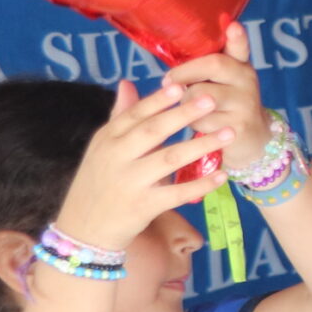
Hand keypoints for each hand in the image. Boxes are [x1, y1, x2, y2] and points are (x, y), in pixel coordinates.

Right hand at [52, 83, 234, 252]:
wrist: (83, 229)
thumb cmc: (98, 182)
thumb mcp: (102, 147)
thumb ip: (120, 116)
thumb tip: (128, 82)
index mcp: (107, 139)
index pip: (135, 114)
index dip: (159, 100)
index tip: (182, 85)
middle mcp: (117, 157)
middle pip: (153, 131)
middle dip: (183, 115)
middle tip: (211, 100)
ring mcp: (130, 182)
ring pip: (170, 159)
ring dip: (201, 145)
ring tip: (229, 133)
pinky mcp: (144, 206)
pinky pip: (178, 193)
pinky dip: (201, 184)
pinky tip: (222, 175)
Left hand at [162, 24, 274, 172]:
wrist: (251, 140)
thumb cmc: (225, 105)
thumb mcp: (220, 82)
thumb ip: (203, 66)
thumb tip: (173, 50)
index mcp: (239, 65)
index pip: (239, 47)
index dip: (236, 36)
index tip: (232, 24)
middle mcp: (247, 80)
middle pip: (214, 65)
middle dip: (184, 72)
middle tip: (167, 81)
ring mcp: (245, 103)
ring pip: (201, 95)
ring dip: (186, 103)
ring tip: (189, 108)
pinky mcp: (239, 126)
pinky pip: (203, 121)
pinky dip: (194, 125)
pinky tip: (201, 126)